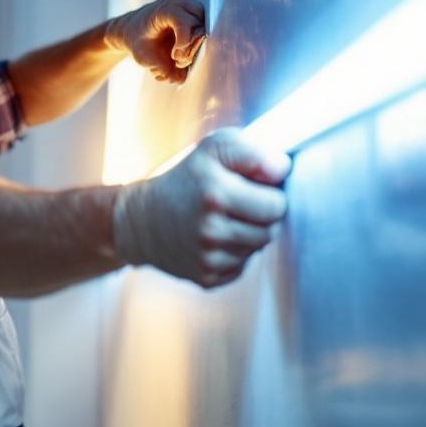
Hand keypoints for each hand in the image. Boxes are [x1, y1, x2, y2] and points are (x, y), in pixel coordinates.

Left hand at [105, 0, 206, 83]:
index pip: (185, 22)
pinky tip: (183, 48)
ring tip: (180, 56)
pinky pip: (202, 25)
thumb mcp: (144, 58)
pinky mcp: (192, 6)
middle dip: (192, 47)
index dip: (185, 43)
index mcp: (162, 8)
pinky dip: (195, 40)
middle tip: (179, 60)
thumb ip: (162, 68)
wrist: (132, 28)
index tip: (176, 57)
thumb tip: (179, 79)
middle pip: (198, 25)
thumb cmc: (138, 42)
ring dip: (195, 45)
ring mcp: (186, 0)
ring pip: (203, 26)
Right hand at [112, 129, 290, 287]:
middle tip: (241, 203)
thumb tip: (283, 169)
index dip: (270, 193)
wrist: (142, 219)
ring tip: (225, 220)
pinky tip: (215, 239)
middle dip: (263, 215)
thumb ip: (253, 151)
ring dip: (249, 234)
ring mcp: (208, 258)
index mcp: (216, 193)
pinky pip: (242, 267)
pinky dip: (234, 253)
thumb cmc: (186, 178)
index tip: (254, 186)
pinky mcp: (206, 278)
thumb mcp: (213, 148)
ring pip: (258, 248)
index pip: (277, 204)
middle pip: (271, 230)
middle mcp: (211, 229)